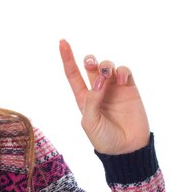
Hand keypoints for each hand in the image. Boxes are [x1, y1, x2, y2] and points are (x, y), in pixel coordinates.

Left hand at [59, 39, 149, 154]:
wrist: (127, 149)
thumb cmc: (104, 138)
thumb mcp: (90, 123)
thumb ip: (91, 102)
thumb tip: (98, 82)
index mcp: (83, 97)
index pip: (72, 74)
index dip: (67, 57)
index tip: (62, 42)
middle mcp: (98, 90)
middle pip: (90, 66)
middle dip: (90, 59)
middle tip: (90, 64)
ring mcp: (114, 88)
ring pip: (107, 66)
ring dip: (105, 65)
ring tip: (107, 75)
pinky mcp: (129, 90)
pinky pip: (125, 72)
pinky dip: (122, 72)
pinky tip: (122, 81)